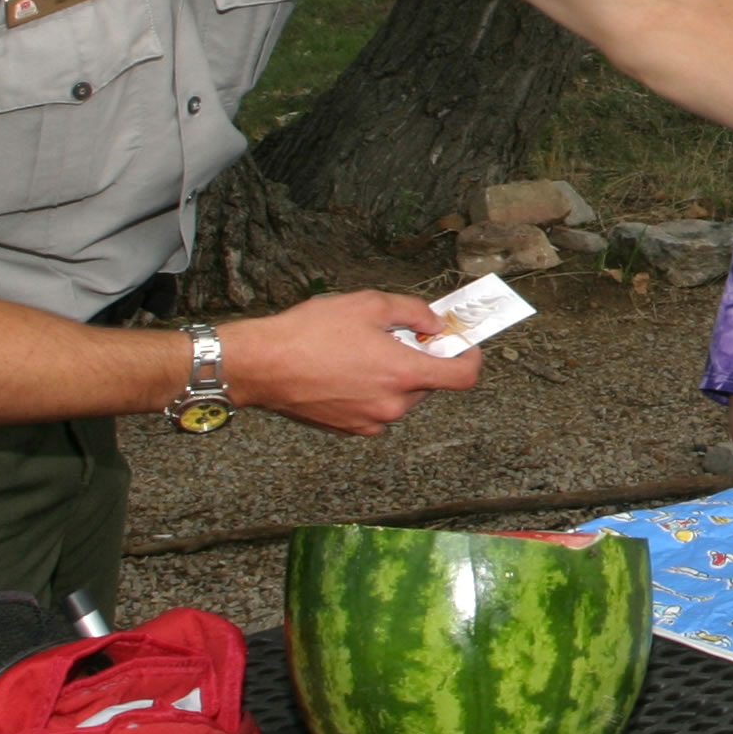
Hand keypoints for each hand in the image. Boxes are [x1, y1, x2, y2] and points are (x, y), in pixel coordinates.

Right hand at [218, 289, 481, 437]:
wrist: (262, 365)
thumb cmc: (310, 333)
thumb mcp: (369, 305)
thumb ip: (413, 312)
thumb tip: (434, 322)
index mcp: (403, 373)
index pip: (462, 377)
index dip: (470, 358)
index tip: (463, 345)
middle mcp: (392, 405)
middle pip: (428, 383)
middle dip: (420, 360)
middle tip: (397, 336)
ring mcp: (370, 421)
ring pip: (401, 395)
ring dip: (394, 375)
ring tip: (361, 351)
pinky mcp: (349, 429)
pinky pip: (377, 408)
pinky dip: (373, 390)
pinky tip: (346, 370)